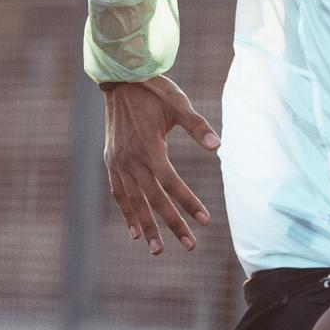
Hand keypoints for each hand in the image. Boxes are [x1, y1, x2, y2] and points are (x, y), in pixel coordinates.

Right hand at [101, 74, 218, 255]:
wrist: (119, 79)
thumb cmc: (154, 90)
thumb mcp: (178, 103)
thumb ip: (197, 126)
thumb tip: (217, 146)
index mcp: (149, 148)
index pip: (172, 183)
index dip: (188, 202)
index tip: (205, 220)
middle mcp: (132, 160)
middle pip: (154, 199)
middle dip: (172, 224)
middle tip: (190, 245)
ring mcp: (119, 163)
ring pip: (134, 202)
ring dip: (147, 226)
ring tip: (158, 250)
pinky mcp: (112, 161)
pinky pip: (119, 193)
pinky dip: (127, 213)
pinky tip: (135, 232)